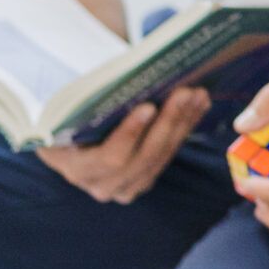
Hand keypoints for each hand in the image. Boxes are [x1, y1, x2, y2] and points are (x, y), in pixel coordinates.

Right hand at [35, 85, 209, 203]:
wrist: (70, 140)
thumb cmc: (70, 117)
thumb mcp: (73, 112)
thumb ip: (98, 105)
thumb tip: (138, 80)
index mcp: (73, 166)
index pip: (108, 156)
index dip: (130, 133)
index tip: (149, 106)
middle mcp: (99, 185)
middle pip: (143, 157)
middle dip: (167, 122)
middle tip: (186, 92)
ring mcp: (124, 188)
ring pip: (160, 157)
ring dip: (183, 123)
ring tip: (198, 95)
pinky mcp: (143, 181)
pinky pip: (167, 156)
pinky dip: (184, 130)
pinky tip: (198, 107)